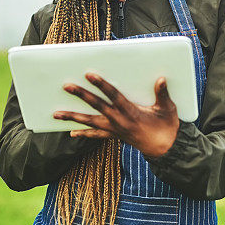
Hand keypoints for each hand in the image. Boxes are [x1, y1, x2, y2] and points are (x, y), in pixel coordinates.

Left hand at [53, 73, 179, 158]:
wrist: (165, 150)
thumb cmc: (167, 127)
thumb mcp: (168, 109)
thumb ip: (162, 94)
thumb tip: (161, 79)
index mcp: (131, 112)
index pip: (113, 95)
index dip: (102, 85)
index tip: (89, 75)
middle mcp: (119, 121)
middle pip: (96, 106)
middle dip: (81, 95)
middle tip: (66, 86)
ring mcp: (115, 130)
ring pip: (90, 122)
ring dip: (73, 117)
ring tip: (56, 113)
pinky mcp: (115, 136)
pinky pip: (96, 135)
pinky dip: (84, 133)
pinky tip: (72, 132)